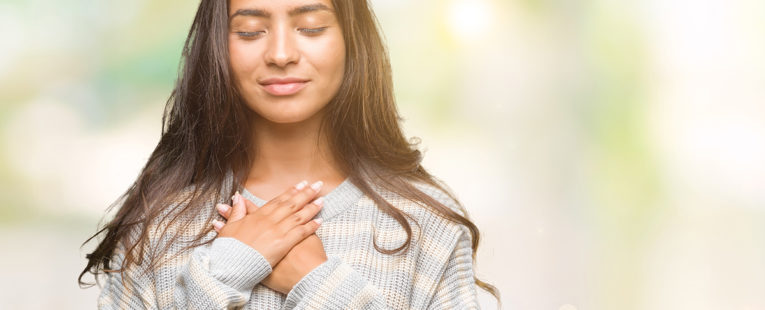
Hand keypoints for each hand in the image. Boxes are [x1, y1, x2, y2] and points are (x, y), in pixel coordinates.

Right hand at [214, 181, 328, 293]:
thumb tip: (237, 198)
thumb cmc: (229, 250)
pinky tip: (320, 221)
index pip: (277, 201)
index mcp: (257, 216)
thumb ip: (236, 212)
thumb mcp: (229, 228)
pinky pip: (300, 233)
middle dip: (305, 194)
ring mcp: (277, 232)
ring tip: (322, 200)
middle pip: (291, 204)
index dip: (290, 192)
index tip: (300, 185)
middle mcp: (270, 221)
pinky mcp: (283, 244)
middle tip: (317, 185)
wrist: (231, 266)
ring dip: (311, 207)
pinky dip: (311, 226)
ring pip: (298, 216)